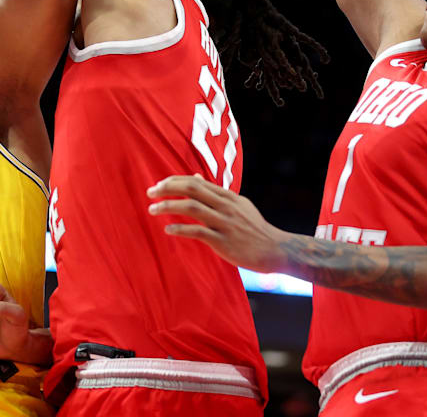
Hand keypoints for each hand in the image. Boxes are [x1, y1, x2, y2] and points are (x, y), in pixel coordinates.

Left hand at [147, 174, 289, 272]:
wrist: (277, 250)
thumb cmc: (254, 228)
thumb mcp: (237, 204)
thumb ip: (215, 192)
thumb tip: (194, 176)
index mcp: (227, 196)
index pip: (196, 181)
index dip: (174, 181)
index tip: (159, 185)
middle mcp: (225, 205)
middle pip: (191, 189)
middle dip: (167, 189)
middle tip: (150, 193)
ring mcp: (224, 222)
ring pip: (192, 207)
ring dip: (169, 206)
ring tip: (153, 210)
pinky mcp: (223, 241)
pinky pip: (197, 232)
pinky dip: (180, 229)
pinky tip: (168, 230)